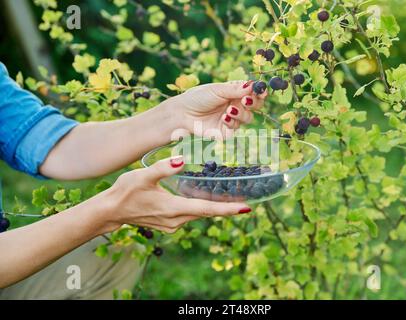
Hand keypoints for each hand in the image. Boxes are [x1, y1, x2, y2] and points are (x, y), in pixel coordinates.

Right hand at [102, 156, 251, 232]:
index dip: (228, 209)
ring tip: (232, 198)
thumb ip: (163, 168)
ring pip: (199, 215)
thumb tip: (183, 159)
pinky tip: (206, 198)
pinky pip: (190, 216)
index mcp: (173, 208)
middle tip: (246, 198)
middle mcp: (176, 220)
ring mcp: (172, 224)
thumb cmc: (125, 192)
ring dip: (214, 208)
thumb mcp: (142, 176)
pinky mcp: (169, 224)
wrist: (110, 211)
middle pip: (207, 213)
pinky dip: (201, 208)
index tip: (246, 208)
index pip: (207, 210)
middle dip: (226, 207)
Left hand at [171, 80, 267, 137]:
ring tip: (229, 110)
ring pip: (248, 118)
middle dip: (254, 103)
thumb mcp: (217, 90)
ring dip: (241, 113)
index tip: (262, 91)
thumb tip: (252, 85)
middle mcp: (236, 105)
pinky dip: (232, 123)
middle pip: (256, 105)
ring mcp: (232, 119)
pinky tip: (224, 118)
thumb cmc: (198, 97)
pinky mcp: (226, 132)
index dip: (260, 92)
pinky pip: (236, 129)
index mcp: (235, 92)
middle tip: (246, 100)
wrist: (182, 113)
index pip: (253, 92)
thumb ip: (235, 89)